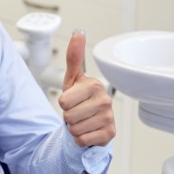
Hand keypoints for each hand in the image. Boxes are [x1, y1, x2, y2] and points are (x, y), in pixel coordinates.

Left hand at [59, 31, 115, 146]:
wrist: (91, 122)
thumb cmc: (79, 99)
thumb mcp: (73, 78)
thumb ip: (74, 56)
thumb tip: (78, 33)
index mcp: (94, 85)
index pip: (63, 101)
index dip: (64, 103)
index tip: (73, 100)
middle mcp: (105, 100)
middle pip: (68, 116)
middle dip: (68, 117)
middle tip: (77, 112)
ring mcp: (109, 117)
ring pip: (74, 129)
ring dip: (74, 128)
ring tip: (82, 121)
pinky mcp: (109, 134)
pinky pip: (82, 139)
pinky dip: (81, 138)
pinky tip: (88, 131)